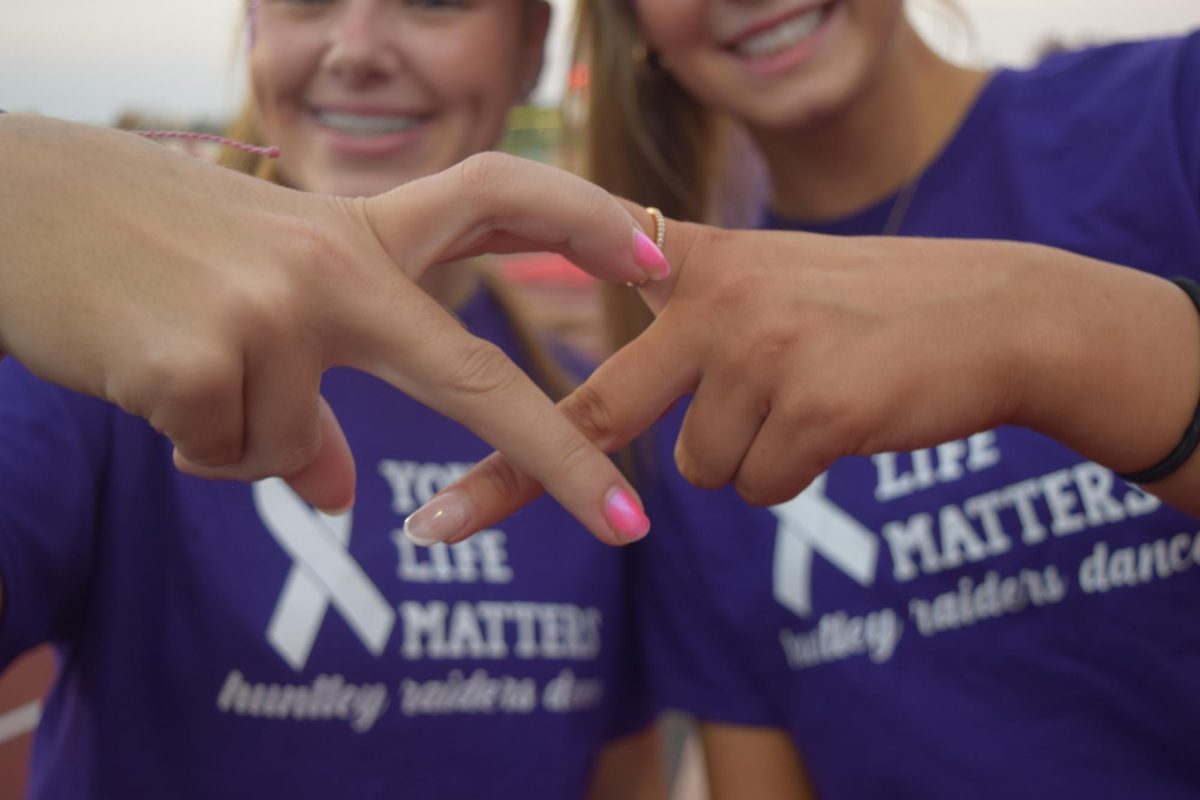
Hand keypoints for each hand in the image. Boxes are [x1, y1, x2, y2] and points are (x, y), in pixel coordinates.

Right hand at [0, 115, 668, 543]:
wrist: (12, 209)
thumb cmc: (146, 244)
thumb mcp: (258, 291)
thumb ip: (324, 378)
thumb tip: (343, 495)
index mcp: (358, 228)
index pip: (498, 198)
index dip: (586, 219)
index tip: (662, 256)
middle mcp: (332, 261)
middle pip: (470, 373)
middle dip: (557, 456)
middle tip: (629, 526)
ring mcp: (272, 309)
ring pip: (296, 450)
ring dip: (241, 437)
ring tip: (181, 359)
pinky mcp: (202, 360)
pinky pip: (226, 456)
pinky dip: (190, 443)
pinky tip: (145, 372)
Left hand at [415, 209, 1199, 542]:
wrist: (993, 311)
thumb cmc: (871, 308)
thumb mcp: (773, 280)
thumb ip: (696, 316)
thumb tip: (642, 403)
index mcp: (697, 261)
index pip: (582, 326)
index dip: (507, 397)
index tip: (438, 483)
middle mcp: (716, 300)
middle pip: (605, 417)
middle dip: (540, 478)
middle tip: (446, 522)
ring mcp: (763, 352)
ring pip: (703, 470)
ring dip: (750, 454)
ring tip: (812, 399)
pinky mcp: (814, 408)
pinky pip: (764, 486)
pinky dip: (798, 472)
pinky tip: (845, 418)